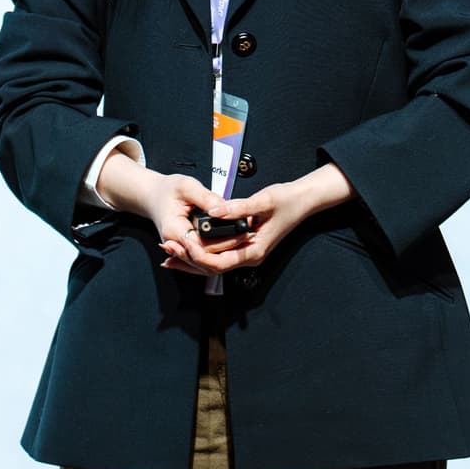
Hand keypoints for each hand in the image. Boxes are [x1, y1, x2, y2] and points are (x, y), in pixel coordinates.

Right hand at [113, 168, 245, 277]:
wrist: (154, 196)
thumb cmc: (167, 191)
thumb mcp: (186, 186)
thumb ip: (205, 197)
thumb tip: (223, 208)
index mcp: (174, 229)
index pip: (201, 245)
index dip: (222, 241)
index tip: (240, 233)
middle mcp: (176, 243)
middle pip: (205, 255)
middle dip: (229, 247)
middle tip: (248, 235)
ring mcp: (181, 248)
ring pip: (205, 260)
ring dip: (226, 251)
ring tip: (246, 239)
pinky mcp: (187, 247)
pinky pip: (203, 256)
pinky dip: (219, 252)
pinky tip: (235, 245)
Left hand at [156, 164, 354, 275]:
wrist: (303, 202)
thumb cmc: (287, 201)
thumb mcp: (264, 200)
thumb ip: (239, 207)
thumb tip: (216, 211)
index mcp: (254, 251)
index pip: (219, 263)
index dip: (197, 256)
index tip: (182, 243)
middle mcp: (249, 257)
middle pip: (211, 268)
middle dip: (187, 260)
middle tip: (166, 251)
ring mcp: (246, 254)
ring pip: (213, 264)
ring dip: (190, 259)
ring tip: (168, 254)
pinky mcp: (243, 247)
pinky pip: (218, 256)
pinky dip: (200, 253)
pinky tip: (185, 249)